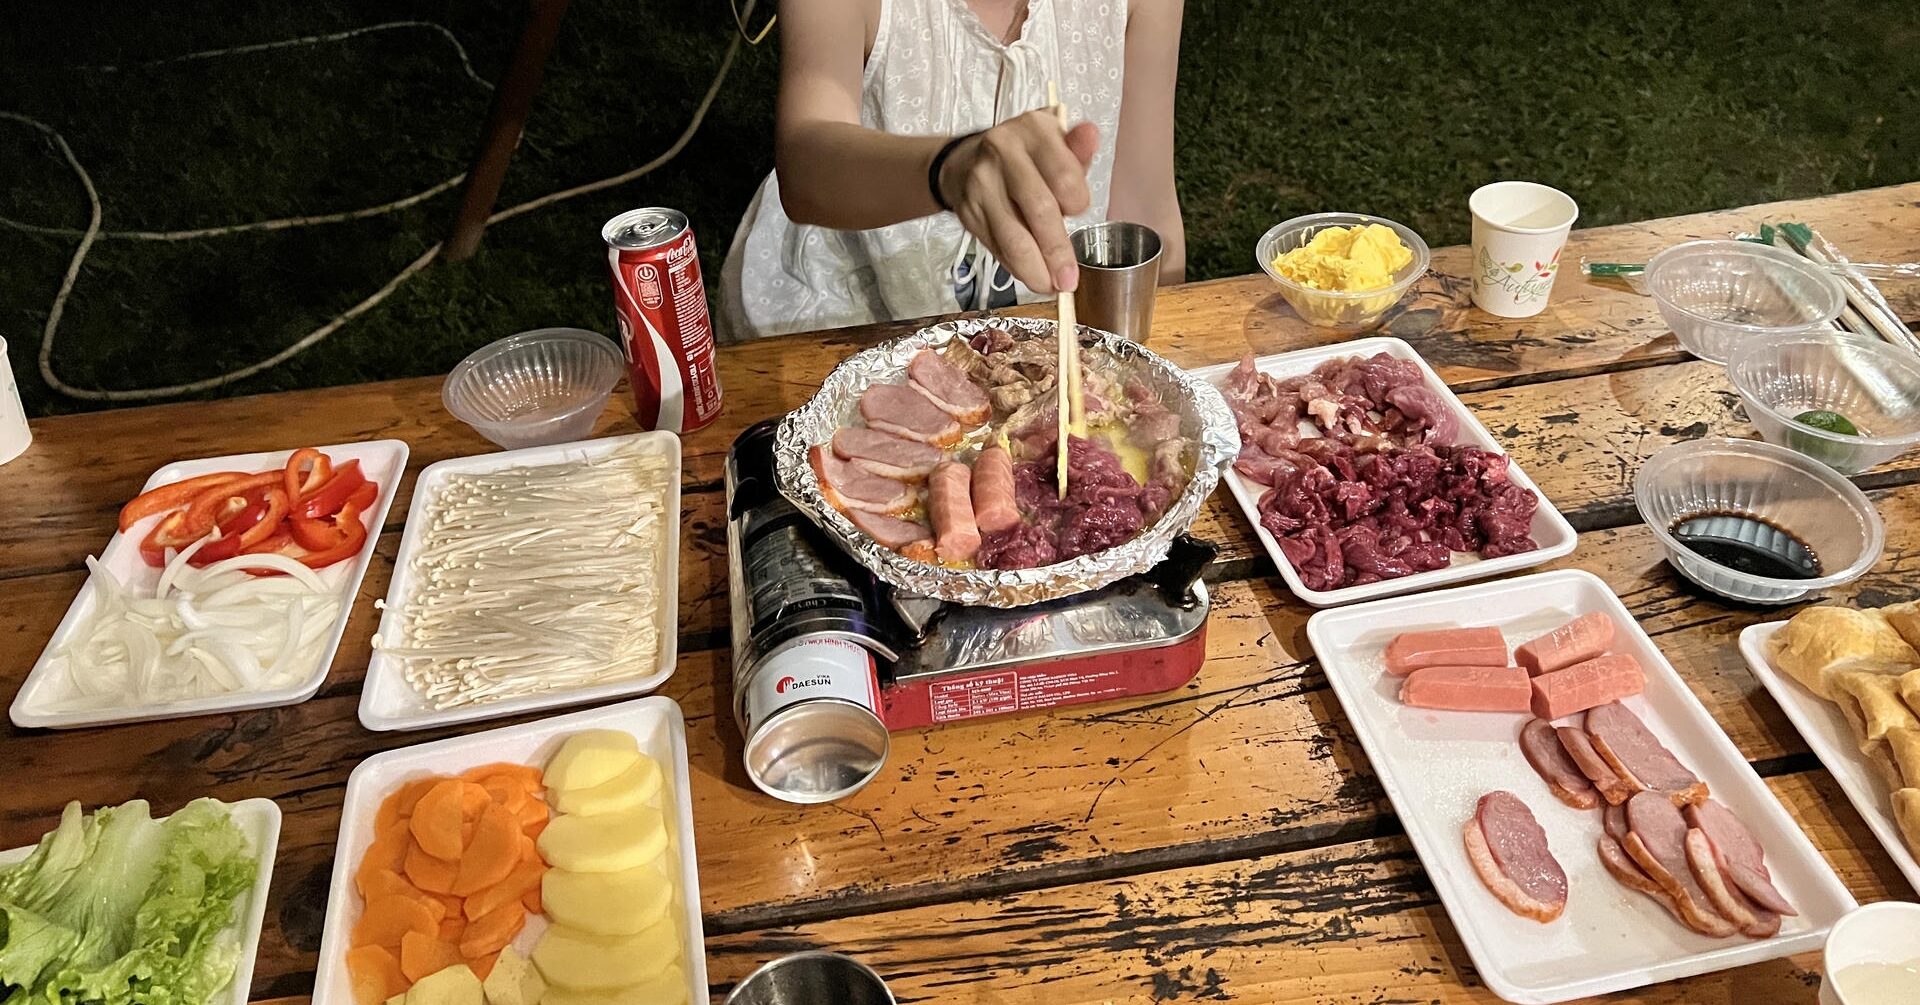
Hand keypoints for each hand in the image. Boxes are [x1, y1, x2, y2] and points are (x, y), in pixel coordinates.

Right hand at [938, 109, 1099, 293]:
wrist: (964, 162)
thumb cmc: (1022, 158)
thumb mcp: (1053, 146)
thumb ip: (1076, 152)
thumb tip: (1091, 136)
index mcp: (1033, 130)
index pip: (1064, 174)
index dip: (1077, 202)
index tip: (1079, 213)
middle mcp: (1002, 152)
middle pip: (1038, 208)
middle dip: (1057, 250)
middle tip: (1070, 279)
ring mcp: (981, 183)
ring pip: (1013, 236)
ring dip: (1035, 269)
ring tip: (1051, 286)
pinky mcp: (968, 211)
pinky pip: (996, 247)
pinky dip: (1016, 267)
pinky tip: (1030, 274)